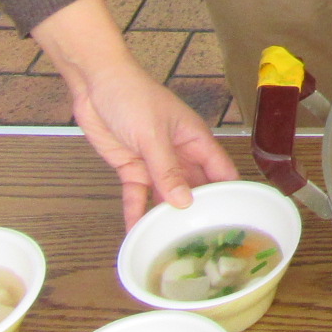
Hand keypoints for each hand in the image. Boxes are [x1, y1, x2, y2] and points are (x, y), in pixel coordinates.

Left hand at [32, 0, 237, 226]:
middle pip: (194, 189)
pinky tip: (135, 235)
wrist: (94, 85)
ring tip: (170, 246)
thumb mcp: (153, 135)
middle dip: (198, 213)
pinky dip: (136, 214)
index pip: (221, 171)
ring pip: (165, 197)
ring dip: (166, 218)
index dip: (230, 194)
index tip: (236, 222)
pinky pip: (137, 197)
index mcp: (195, 140)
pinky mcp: (132, 169)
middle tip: (203, 245)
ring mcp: (155, 164)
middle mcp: (180, 155)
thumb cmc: (133, 97)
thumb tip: (185, 203)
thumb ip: (168, 170)